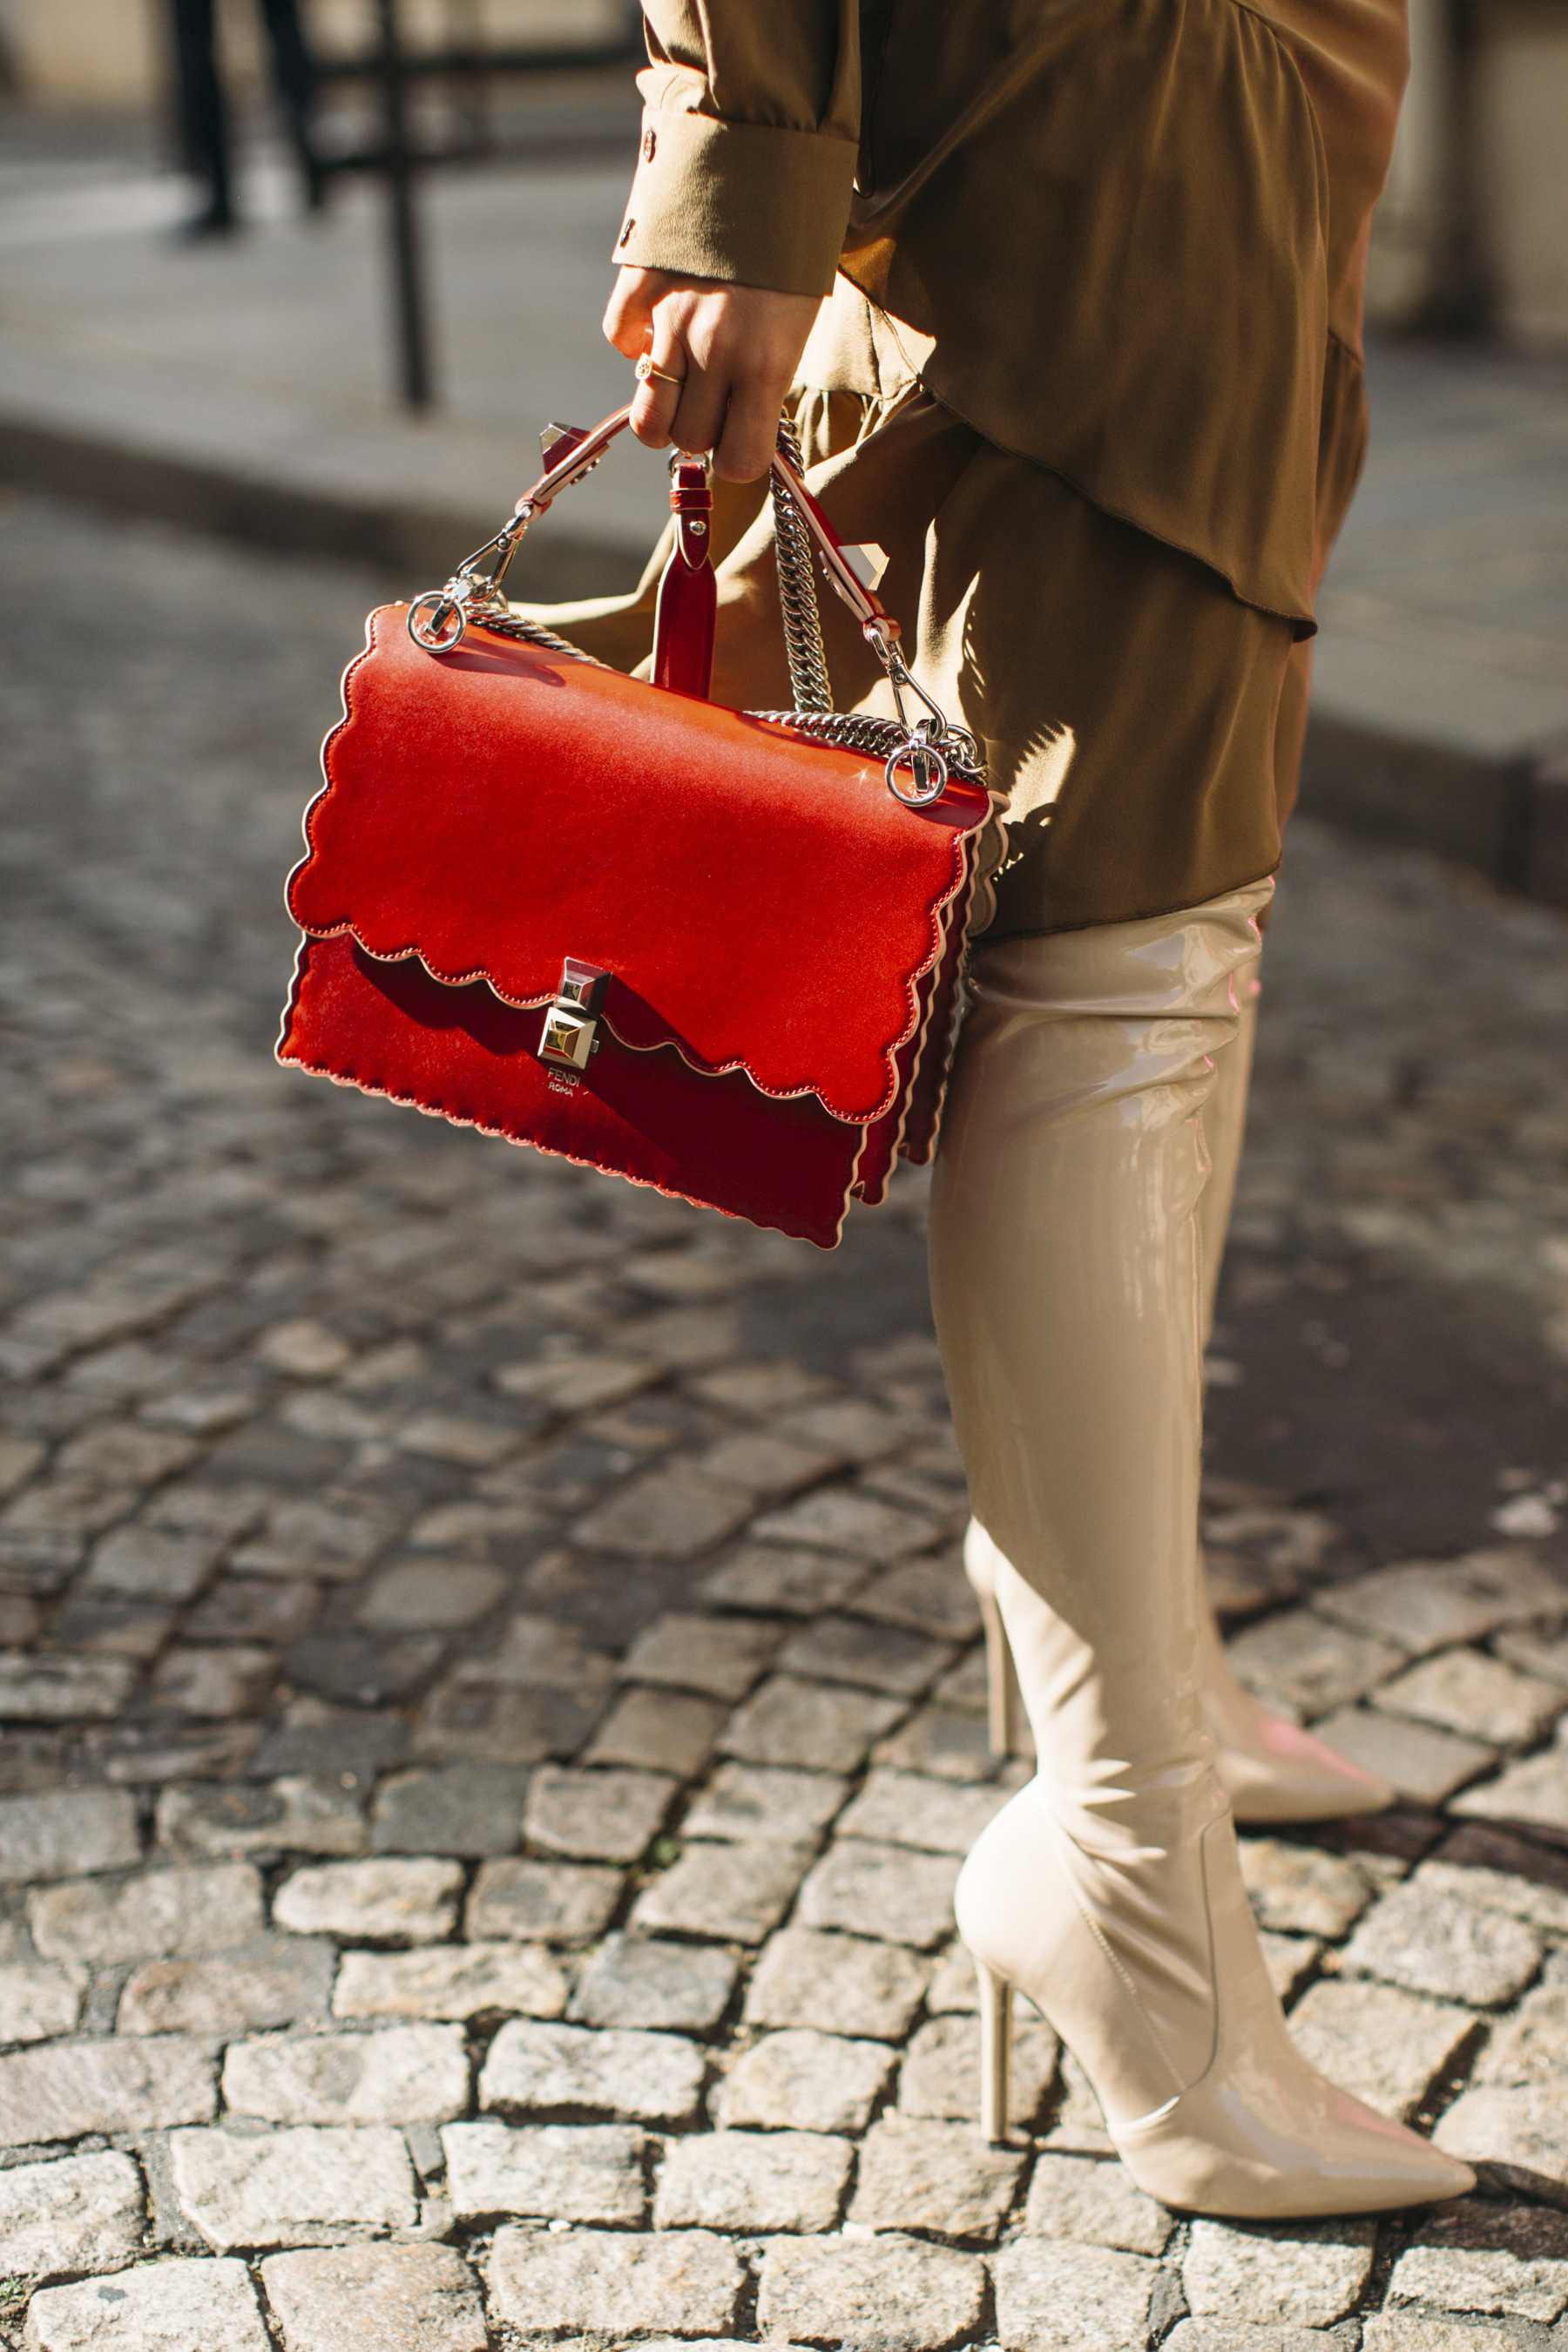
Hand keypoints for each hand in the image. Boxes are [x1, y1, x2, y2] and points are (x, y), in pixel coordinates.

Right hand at [604, 267, 821, 481]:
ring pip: (648, 414)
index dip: (739, 457)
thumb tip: (737, 420)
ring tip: (683, 384)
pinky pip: (620, 341)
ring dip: (664, 409)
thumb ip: (766, 376)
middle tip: (716, 402)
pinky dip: (634, 346)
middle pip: (688, 439)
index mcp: (765, 364)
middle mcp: (715, 350)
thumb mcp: (800, 320)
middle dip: (702, 431)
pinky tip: (657, 331)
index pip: (738, 459)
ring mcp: (673, 319)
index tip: (742, 440)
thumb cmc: (795, 246)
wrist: (767, 156)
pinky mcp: (641, 284)